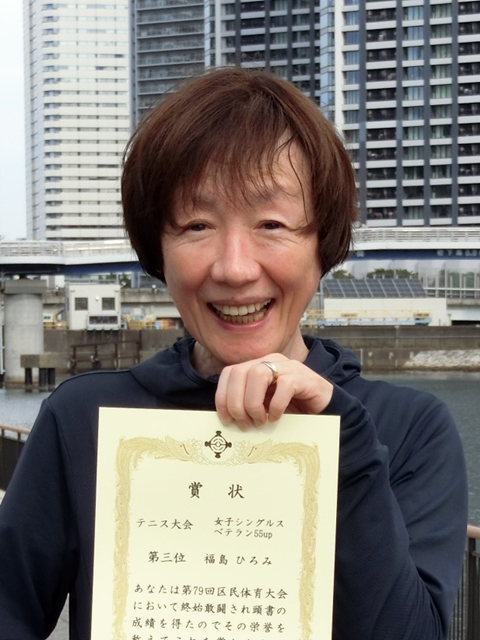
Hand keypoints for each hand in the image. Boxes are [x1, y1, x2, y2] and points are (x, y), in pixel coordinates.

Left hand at [215, 354, 333, 428]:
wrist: (324, 408)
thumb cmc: (291, 409)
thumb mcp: (264, 406)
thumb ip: (247, 406)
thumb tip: (226, 419)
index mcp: (258, 366)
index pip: (230, 372)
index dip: (223, 396)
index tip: (226, 419)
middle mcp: (271, 361)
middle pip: (239, 372)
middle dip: (236, 402)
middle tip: (245, 424)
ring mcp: (288, 367)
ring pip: (258, 374)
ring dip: (253, 403)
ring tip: (261, 421)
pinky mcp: (304, 377)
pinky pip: (284, 386)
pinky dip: (276, 406)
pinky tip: (277, 418)